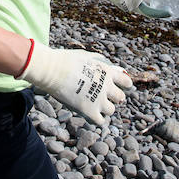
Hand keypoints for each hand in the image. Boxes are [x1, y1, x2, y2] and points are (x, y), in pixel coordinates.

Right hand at [17, 42, 131, 124]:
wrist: (51, 70)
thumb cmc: (66, 60)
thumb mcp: (88, 57)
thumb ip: (104, 63)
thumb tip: (116, 69)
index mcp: (108, 72)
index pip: (127, 82)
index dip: (122, 85)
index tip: (115, 86)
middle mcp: (107, 86)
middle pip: (120, 98)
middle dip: (113, 97)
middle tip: (102, 96)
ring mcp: (99, 100)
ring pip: (111, 110)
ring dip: (103, 108)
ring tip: (92, 104)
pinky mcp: (89, 111)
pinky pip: (100, 121)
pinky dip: (95, 118)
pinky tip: (87, 113)